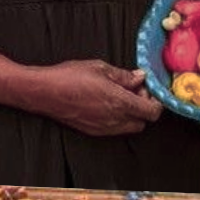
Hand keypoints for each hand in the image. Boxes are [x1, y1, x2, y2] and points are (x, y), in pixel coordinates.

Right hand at [30, 60, 161, 136]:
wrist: (43, 92)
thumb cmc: (69, 77)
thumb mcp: (100, 68)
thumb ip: (124, 76)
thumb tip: (139, 77)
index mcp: (120, 102)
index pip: (152, 112)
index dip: (155, 101)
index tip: (149, 89)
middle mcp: (114, 119)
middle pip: (143, 122)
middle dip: (144, 108)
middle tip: (135, 91)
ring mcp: (103, 128)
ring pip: (129, 127)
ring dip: (131, 114)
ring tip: (119, 96)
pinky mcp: (92, 131)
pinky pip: (114, 129)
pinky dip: (117, 119)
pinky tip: (107, 104)